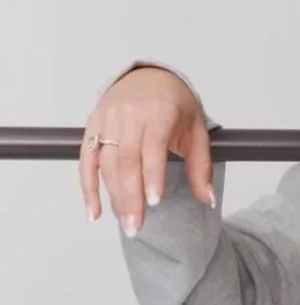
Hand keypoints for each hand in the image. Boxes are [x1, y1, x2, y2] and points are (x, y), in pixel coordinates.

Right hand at [79, 66, 214, 234]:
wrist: (149, 76)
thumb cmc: (175, 106)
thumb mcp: (197, 131)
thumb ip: (201, 166)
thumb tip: (207, 199)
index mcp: (158, 112)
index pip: (152, 146)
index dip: (152, 175)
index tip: (154, 202)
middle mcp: (128, 114)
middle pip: (126, 160)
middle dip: (130, 197)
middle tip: (136, 227)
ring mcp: (107, 119)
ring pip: (106, 163)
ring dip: (114, 196)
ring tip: (127, 223)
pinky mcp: (92, 126)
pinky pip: (86, 160)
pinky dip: (88, 187)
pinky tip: (95, 212)